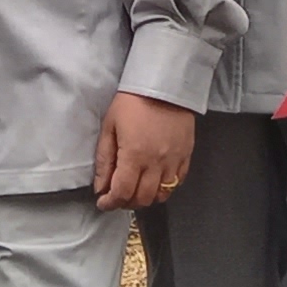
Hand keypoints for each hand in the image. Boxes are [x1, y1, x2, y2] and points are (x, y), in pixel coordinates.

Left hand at [93, 91, 196, 209]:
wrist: (163, 83)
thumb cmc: (133, 101)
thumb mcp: (110, 127)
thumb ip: (104, 159)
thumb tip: (100, 186)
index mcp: (134, 155)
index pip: (122, 192)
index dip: (110, 203)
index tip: (103, 202)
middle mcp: (156, 162)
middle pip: (142, 198)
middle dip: (126, 202)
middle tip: (117, 195)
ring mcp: (174, 160)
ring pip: (161, 194)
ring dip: (146, 197)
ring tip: (136, 188)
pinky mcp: (186, 154)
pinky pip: (177, 181)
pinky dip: (165, 187)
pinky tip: (154, 179)